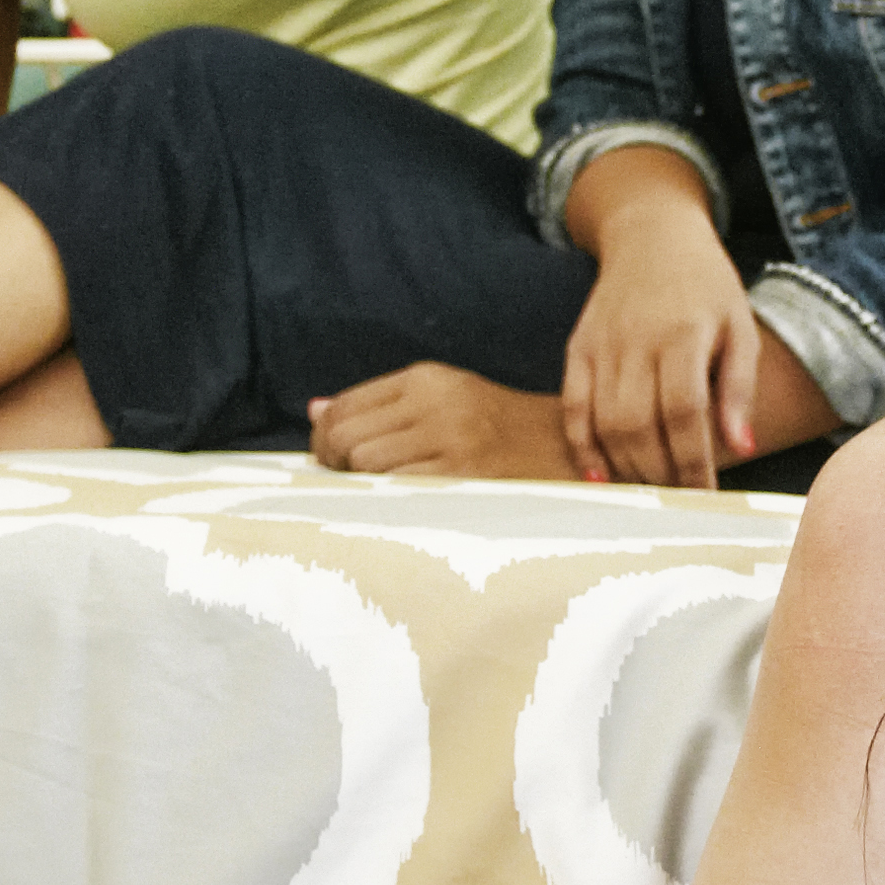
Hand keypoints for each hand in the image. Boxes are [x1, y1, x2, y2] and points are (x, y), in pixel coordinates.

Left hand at [308, 364, 578, 479]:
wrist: (569, 452)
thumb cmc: (500, 432)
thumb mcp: (445, 400)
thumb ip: (381, 405)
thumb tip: (316, 411)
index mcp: (428, 378)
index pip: (345, 405)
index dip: (324, 438)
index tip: (330, 459)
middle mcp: (437, 402)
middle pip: (347, 436)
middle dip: (334, 464)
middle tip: (347, 482)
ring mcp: (452, 440)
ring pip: (366, 464)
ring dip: (363, 485)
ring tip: (381, 493)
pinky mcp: (465, 477)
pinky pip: (397, 491)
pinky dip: (390, 501)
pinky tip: (405, 505)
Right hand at [559, 216, 762, 488]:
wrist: (651, 234)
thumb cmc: (706, 284)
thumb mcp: (739, 326)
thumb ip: (740, 388)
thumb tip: (740, 449)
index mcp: (684, 333)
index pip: (684, 412)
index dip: (693, 461)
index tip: (705, 495)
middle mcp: (637, 339)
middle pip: (639, 425)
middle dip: (659, 473)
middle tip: (677, 500)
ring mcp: (602, 345)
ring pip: (605, 422)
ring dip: (626, 467)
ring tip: (650, 490)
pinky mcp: (578, 348)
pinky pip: (572, 408)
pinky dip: (583, 447)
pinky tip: (600, 477)